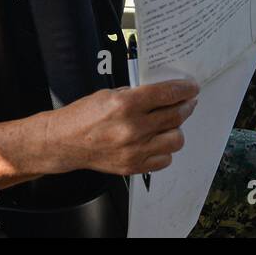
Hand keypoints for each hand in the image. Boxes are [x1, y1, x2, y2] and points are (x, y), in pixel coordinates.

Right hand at [42, 78, 198, 176]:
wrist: (64, 142)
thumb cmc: (84, 116)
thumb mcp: (110, 94)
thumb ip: (138, 94)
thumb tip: (164, 93)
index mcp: (126, 105)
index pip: (168, 94)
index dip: (185, 89)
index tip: (192, 88)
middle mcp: (132, 128)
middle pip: (176, 116)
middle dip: (186, 106)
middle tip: (187, 102)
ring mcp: (134, 150)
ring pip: (176, 139)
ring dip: (177, 129)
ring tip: (170, 123)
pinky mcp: (133, 166)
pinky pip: (165, 159)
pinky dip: (165, 149)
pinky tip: (157, 140)